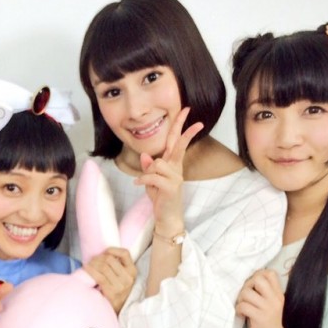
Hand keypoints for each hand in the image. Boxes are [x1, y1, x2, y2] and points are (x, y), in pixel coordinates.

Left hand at [83, 247, 136, 312]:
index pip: (125, 253)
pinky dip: (90, 270)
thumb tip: (103, 254)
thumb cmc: (118, 292)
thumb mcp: (124, 278)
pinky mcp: (112, 292)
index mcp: (132, 271)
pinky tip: (86, 268)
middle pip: (110, 259)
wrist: (119, 310)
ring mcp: (121, 285)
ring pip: (103, 266)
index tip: (104, 252)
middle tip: (92, 260)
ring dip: (93, 263)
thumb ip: (119, 267)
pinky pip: (99, 276)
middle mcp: (128, 278)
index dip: (112, 250)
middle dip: (98, 257)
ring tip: (88, 264)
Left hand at [134, 107, 203, 236]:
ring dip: (148, 172)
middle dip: (183, 127)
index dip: (181, 126)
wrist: (166, 217)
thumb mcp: (151, 181)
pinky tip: (138, 184)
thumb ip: (148, 168)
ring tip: (146, 182)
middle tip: (188, 110)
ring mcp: (175, 177)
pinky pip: (152, 176)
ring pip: (157, 163)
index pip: (176, 141)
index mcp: (172, 164)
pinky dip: (143, 180)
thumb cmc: (160, 197)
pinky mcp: (171, 186)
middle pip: (178, 144)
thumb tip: (145, 155)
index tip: (187, 111)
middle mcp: (176, 168)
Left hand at [236, 269, 285, 327]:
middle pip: (258, 279)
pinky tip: (242, 314)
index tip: (252, 286)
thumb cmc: (267, 322)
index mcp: (278, 294)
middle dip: (247, 285)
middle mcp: (275, 299)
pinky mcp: (260, 318)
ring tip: (243, 307)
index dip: (257, 275)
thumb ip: (263, 292)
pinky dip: (239, 309)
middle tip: (246, 296)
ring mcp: (268, 308)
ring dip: (240, 299)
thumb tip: (248, 279)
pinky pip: (243, 305)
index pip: (270, 273)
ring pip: (247, 292)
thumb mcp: (269, 305)